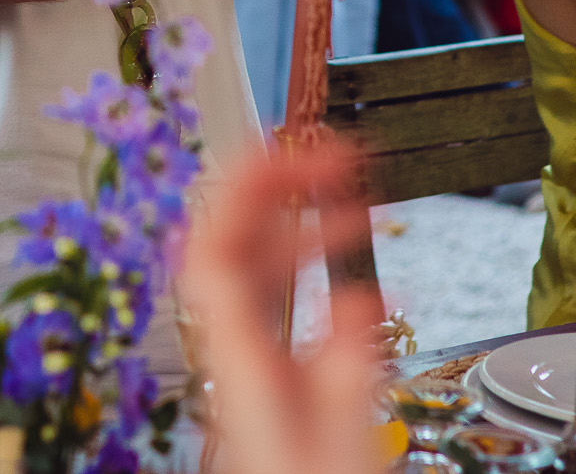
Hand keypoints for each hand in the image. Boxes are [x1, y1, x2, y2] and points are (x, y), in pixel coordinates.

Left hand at [181, 136, 381, 473]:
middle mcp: (231, 344)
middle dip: (279, 185)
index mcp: (238, 353)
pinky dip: (312, 269)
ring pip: (254, 262)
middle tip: (337, 158)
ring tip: (360, 204)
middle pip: (229, 238)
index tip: (298, 148)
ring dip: (303, 223)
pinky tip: (359, 274)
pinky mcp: (262, 365)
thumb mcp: (343, 427)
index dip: (246, 184)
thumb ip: (348, 358)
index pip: (216, 244)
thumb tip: (359, 293)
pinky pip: (274, 295)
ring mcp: (243, 352)